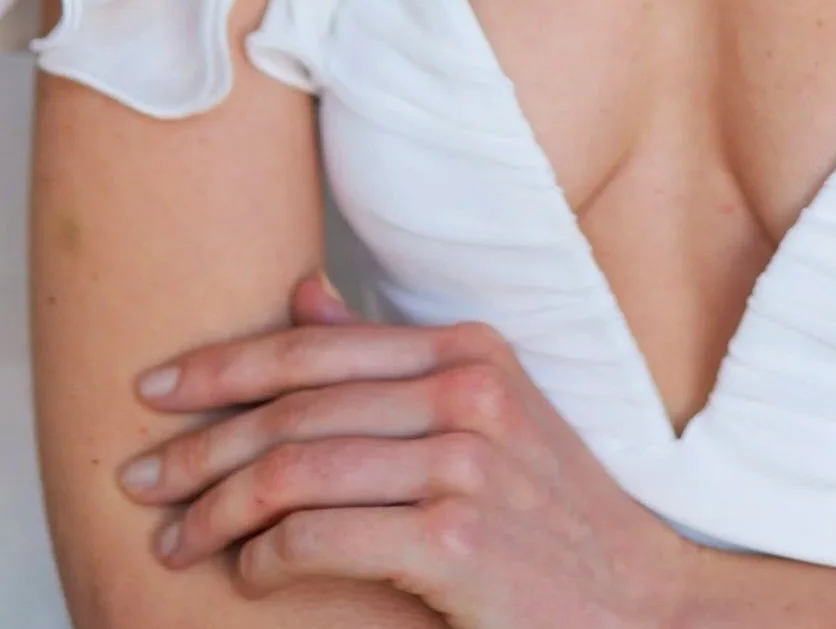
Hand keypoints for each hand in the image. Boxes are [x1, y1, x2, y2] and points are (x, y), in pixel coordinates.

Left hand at [117, 273, 699, 626]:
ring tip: (177, 539)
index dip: (224, 366)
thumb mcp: (483, 413)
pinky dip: (265, 557)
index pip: (315, 345)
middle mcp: (467, 391)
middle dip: (202, 444)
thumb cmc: (550, 513)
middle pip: (295, 407)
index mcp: (468, 350)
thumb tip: (300, 293)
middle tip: (142, 479)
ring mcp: (464, 462)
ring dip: (217, 510)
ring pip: (296, 472)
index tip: (155, 391)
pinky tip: (247, 574)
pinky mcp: (457, 538)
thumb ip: (390, 360)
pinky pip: (322, 537)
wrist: (637, 598)